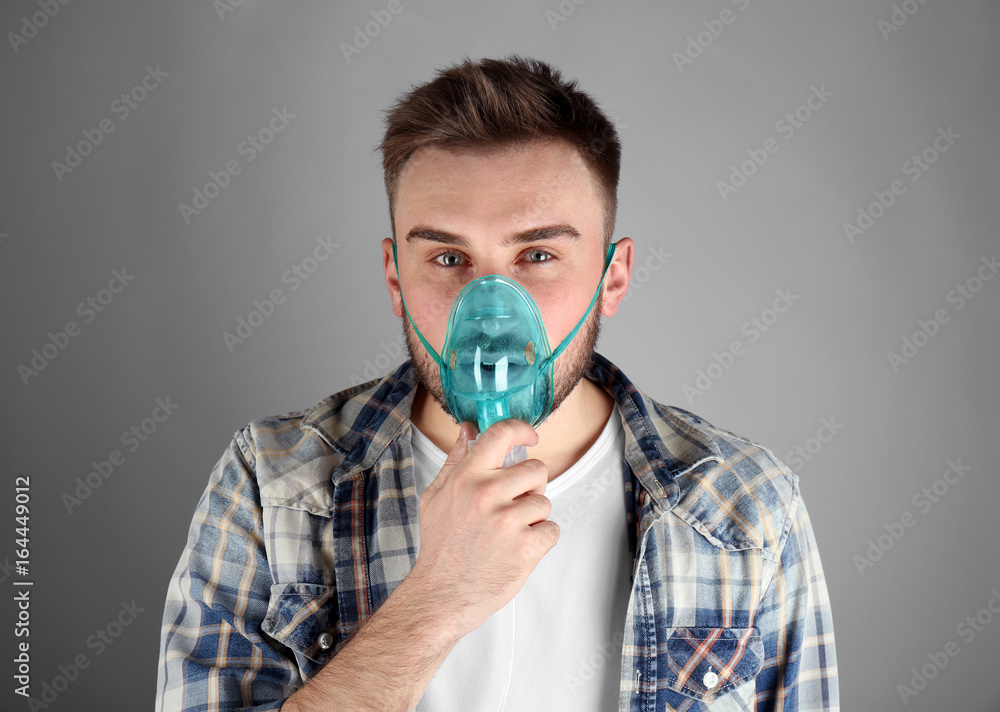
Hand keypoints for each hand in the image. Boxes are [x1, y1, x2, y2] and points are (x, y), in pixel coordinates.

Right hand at [408, 419, 558, 638]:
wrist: (442, 594)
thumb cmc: (440, 546)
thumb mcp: (436, 496)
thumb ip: (456, 460)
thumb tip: (468, 429)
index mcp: (466, 478)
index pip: (502, 433)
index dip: (522, 430)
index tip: (529, 437)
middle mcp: (487, 494)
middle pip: (536, 469)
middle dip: (530, 487)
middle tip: (512, 505)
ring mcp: (508, 521)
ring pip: (545, 502)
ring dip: (534, 517)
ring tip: (510, 532)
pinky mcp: (526, 547)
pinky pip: (552, 530)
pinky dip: (541, 540)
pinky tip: (518, 547)